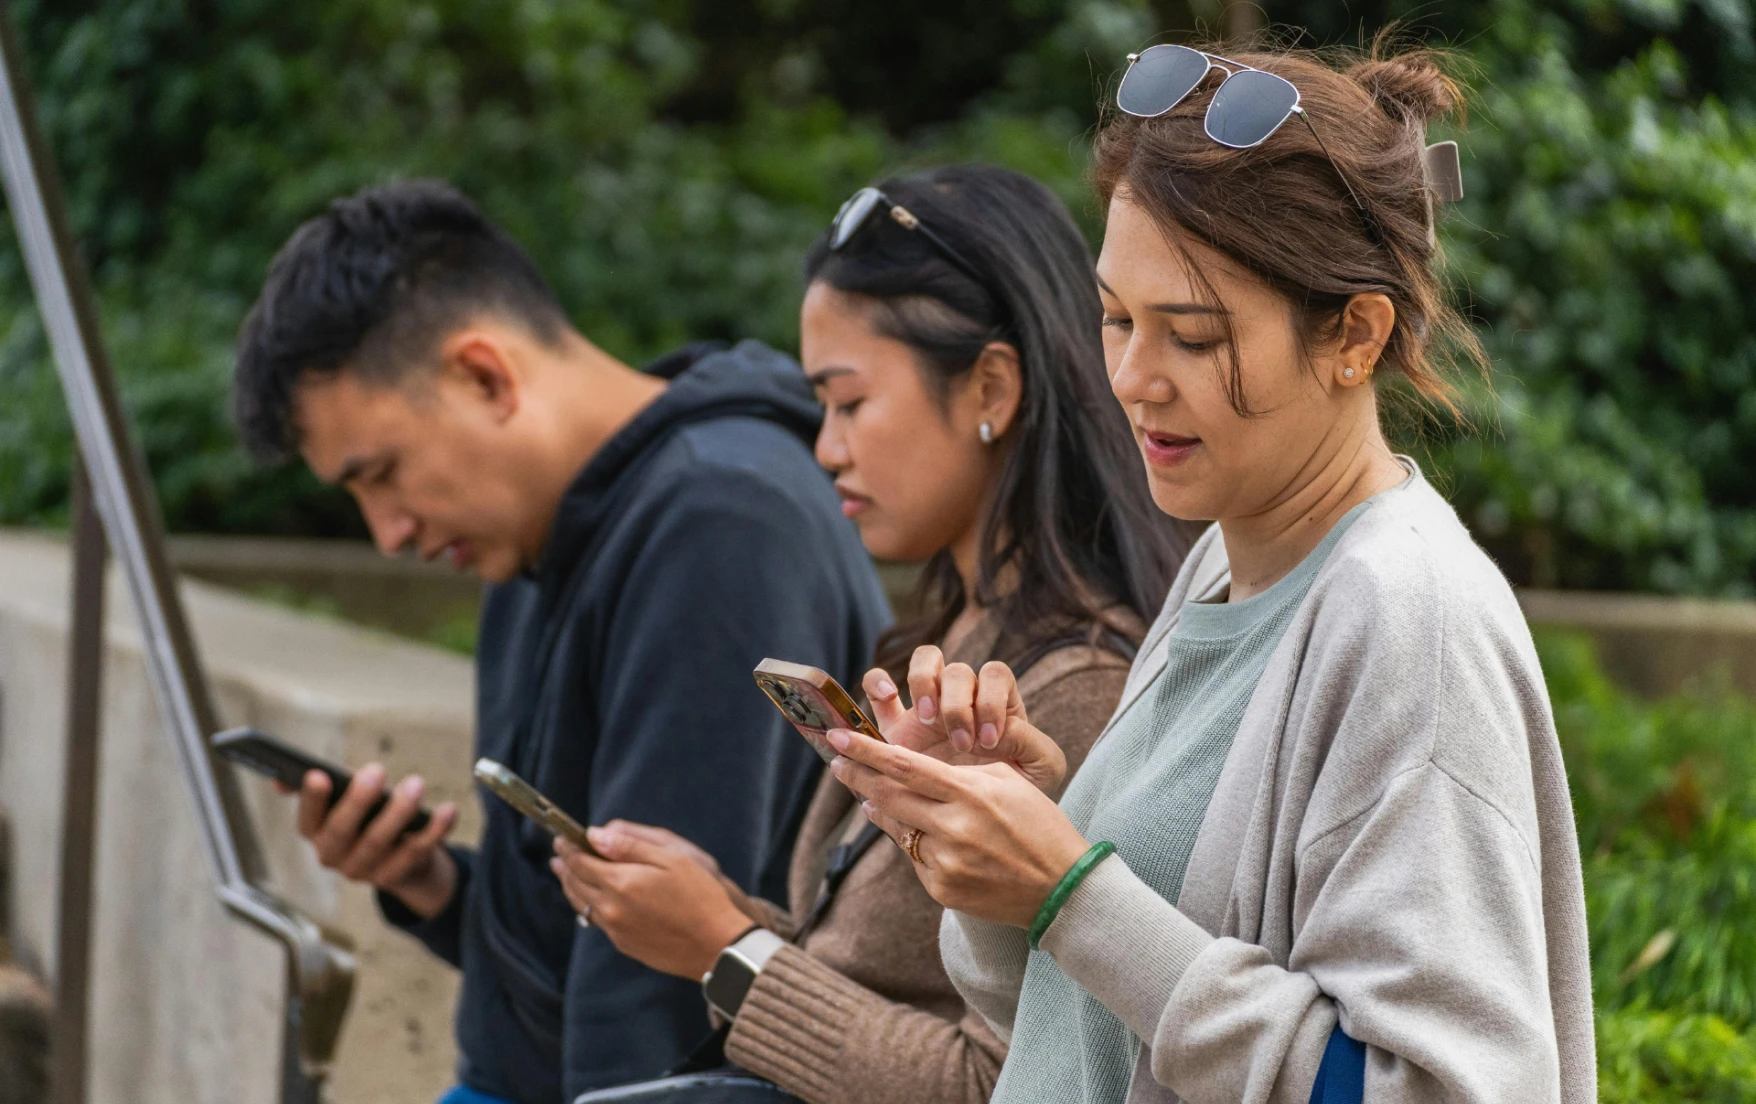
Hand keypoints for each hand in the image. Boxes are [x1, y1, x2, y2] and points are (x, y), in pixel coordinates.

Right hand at [292, 764, 459, 918]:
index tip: (318, 774)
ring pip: (379, 842)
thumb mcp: (343, 799)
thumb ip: (322, 788)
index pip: (307, 819)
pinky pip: (416, 852)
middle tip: (376, 770)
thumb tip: (279, 782)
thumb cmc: (367, 816)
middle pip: (343, 831)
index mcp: (315, 833)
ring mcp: (364, 871)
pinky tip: (448, 810)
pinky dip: (434, 830)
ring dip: (398, 811)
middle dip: (359, 800)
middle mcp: (333, 856)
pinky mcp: (396, 877)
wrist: (400, 858)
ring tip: (415, 784)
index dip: (311, 799)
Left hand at [550, 825, 757, 978]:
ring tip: (566, 874)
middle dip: (565, 867)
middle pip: (575, 884)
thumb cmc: (700, 895)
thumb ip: (630, 845)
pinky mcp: (624, 945)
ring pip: (582, 905)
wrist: (716, 944)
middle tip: (558, 855)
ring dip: (571, 887)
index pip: (580, 862)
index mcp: (620, 883)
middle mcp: (610, 908)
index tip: (561, 838)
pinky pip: (598, 921)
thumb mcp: (672, 858)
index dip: (568, 848)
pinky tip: (593, 899)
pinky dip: (588, 905)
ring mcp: (616, 930)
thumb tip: (595, 835)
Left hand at [826, 727, 1090, 928]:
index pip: (904, 766)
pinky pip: (915, 858)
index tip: (837, 738)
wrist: (1062, 888)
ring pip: (897, 828)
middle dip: (858, 776)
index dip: (866, 751)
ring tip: (869, 795)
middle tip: (838, 762)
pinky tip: (918, 833)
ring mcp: (945, 862)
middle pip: (889, 796)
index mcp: (971, 793)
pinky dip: (913, 841)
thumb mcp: (1005, 783)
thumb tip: (905, 772)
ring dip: (879, 808)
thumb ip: (956, 774)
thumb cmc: (1038, 825)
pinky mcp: (942, 889)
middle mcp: (953, 827)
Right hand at [861, 646, 1066, 792]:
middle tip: (961, 743)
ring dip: (925, 683)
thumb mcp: (1042, 768)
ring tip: (928, 721)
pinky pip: (878, 688)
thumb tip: (999, 730)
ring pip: (924, 663)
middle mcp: (962, 700)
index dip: (991, 700)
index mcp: (999, 704)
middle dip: (958, 705)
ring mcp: (927, 710)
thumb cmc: (1019, 793)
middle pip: (957, 670)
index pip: (994, 675)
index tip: (990, 741)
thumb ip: (1031, 742)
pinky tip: (888, 694)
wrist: (983, 825)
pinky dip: (878, 682)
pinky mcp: (896, 729)